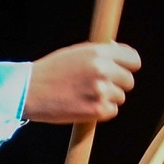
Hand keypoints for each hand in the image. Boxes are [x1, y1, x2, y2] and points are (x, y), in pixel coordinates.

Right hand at [25, 41, 141, 123]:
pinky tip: (84, 104)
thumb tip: (120, 53)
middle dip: (117, 84)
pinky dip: (101, 110)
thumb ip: (100, 53)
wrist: (29, 91)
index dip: (129, 66)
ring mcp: (101, 91)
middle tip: (97, 85)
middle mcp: (102, 70)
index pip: (133, 59)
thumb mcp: (76, 53)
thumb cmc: (51, 71)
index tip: (123, 70)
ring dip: (107, 98)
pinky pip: (112, 111)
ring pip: (120, 97)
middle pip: (129, 81)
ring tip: (84, 94)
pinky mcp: (98, 110)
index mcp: (98, 52)